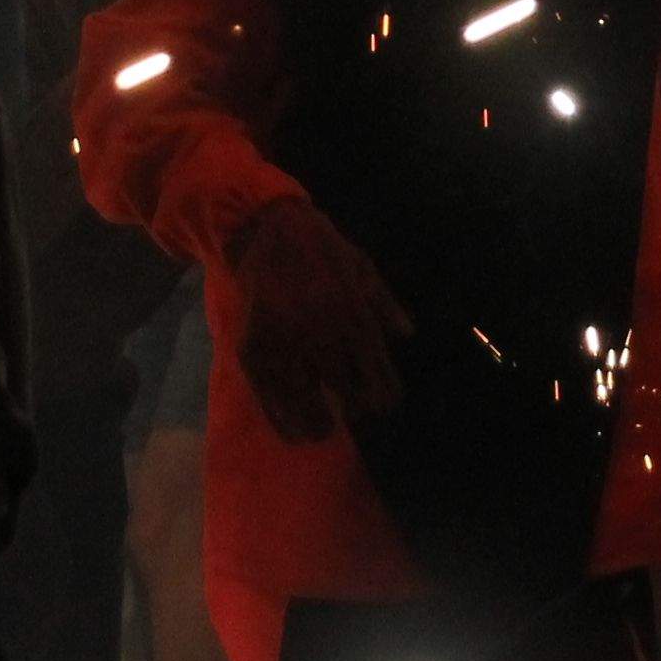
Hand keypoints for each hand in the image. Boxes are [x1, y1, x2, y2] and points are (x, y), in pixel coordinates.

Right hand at [225, 195, 411, 443]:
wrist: (266, 229)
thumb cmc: (322, 249)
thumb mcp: (364, 269)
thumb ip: (385, 305)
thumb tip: (406, 336)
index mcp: (355, 319)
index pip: (379, 379)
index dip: (383, 399)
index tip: (381, 404)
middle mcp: (323, 337)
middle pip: (349, 397)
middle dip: (355, 408)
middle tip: (353, 410)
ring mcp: (286, 346)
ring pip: (310, 407)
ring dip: (320, 423)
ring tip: (324, 428)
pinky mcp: (254, 351)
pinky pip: (272, 402)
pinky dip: (286, 423)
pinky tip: (295, 432)